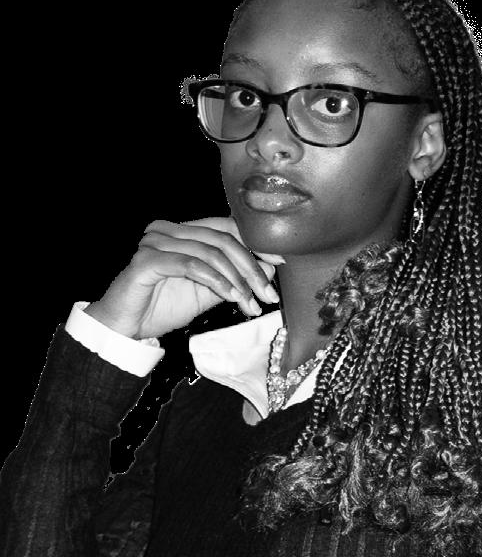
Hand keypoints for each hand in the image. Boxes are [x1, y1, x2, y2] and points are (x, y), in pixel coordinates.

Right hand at [84, 216, 284, 339]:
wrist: (124, 329)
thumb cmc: (163, 308)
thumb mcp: (209, 293)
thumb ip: (235, 278)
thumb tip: (270, 266)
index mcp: (183, 231)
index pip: (227, 227)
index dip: (256, 243)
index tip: (281, 264)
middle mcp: (168, 230)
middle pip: (222, 239)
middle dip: (250, 268)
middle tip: (268, 295)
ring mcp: (155, 242)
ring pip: (209, 251)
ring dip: (236, 279)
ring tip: (249, 303)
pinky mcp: (146, 260)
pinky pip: (190, 264)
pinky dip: (215, 280)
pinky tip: (230, 295)